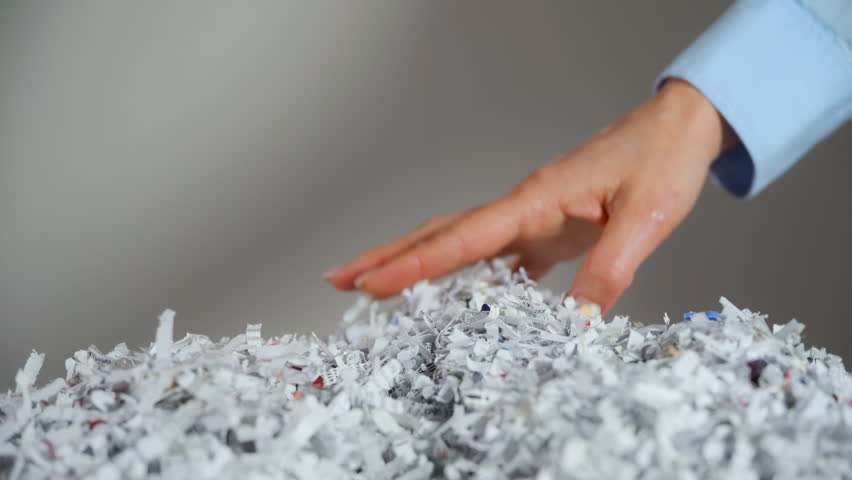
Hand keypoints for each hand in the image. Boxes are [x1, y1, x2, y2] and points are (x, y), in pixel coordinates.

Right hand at [322, 79, 734, 313]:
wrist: (677, 128)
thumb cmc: (660, 160)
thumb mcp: (645, 219)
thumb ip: (608, 272)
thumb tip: (575, 326)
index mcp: (534, 199)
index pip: (461, 238)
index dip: (413, 266)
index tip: (369, 286)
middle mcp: (522, 206)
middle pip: (439, 233)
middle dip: (388, 257)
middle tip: (340, 279)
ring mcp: (530, 216)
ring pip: (460, 241)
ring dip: (417, 263)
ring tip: (378, 285)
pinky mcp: (547, 226)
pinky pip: (496, 253)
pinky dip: (468, 272)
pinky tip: (459, 294)